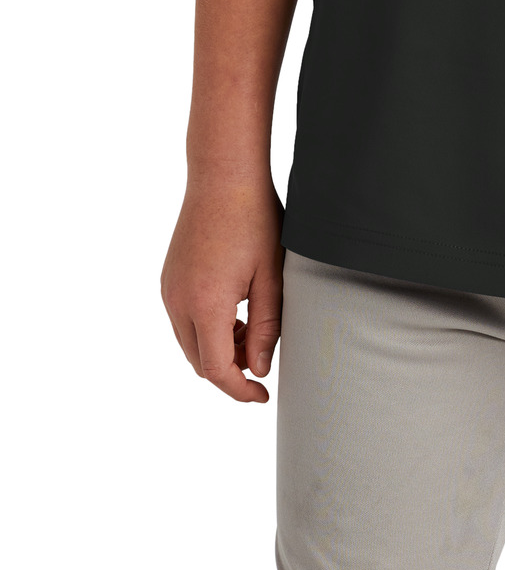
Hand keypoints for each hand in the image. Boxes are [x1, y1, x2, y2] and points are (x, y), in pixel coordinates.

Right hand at [161, 177, 284, 402]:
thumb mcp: (271, 276)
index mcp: (205, 304)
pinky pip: (183, 318)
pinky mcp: (169, 277)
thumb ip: (266, 327)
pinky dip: (206, 327)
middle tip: (262, 359)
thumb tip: (257, 368)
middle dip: (230, 369)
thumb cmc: (254, 219)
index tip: (262, 395)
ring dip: (217, 347)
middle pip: (198, 361)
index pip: (216, 370)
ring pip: (189, 341)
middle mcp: (177, 301)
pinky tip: (235, 310)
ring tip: (252, 330)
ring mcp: (169, 288)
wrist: (223, 175)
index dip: (239, 390)